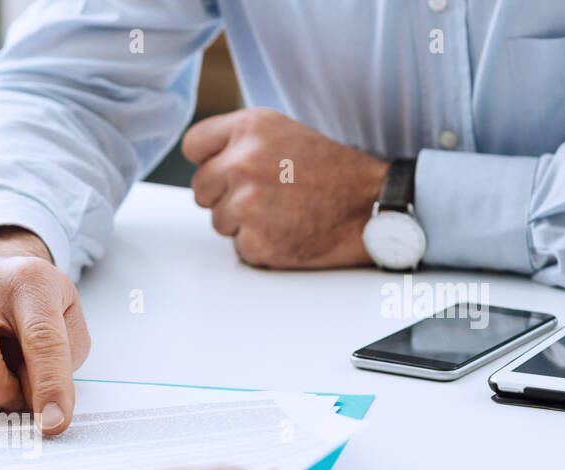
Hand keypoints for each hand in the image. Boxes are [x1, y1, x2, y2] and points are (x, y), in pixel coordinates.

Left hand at [182, 107, 388, 268]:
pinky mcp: (254, 241)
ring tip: (281, 212)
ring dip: (242, 222)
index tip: (222, 169)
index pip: (193, 145)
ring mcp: (246, 204)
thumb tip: (204, 161)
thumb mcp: (284, 132)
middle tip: (265, 195)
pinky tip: (287, 231)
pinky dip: (259, 245)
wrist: (371, 207)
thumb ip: (241, 142)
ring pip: (218, 221)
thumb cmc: (332, 171)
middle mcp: (242, 163)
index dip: (207, 160)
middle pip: (200, 188)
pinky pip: (238, 246)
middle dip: (223, 195)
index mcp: (250, 128)